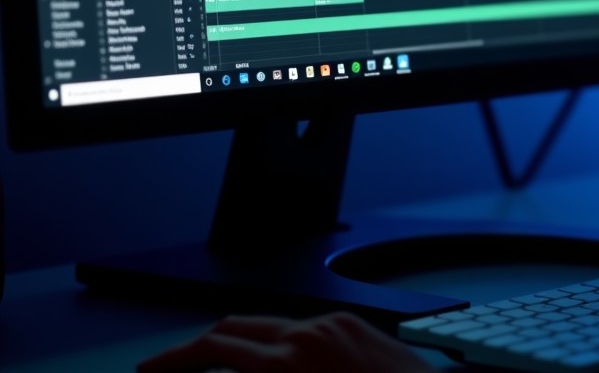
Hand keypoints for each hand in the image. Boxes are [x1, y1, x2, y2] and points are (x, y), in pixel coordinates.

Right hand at [137, 311, 435, 371]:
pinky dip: (276, 342)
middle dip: (197, 347)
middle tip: (171, 369)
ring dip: (237, 343)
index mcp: (288, 363)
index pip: (214, 347)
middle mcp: (309, 332)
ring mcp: (334, 324)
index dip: (175, 360)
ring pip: (268, 324)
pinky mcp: (354, 325)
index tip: (150, 371)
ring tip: (216, 370)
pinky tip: (270, 364)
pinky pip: (302, 327)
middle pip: (234, 326)